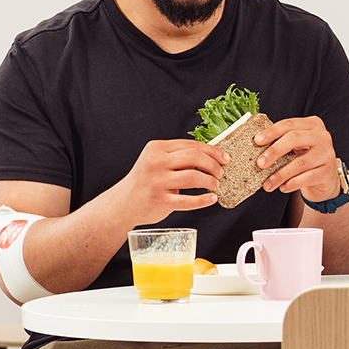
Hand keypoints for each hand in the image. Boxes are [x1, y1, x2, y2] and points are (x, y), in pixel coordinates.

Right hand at [109, 139, 226, 225]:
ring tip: (215, 185)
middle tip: (221, 173)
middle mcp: (155, 163)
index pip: (191, 145)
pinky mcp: (160, 201)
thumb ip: (178, 156)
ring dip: (210, 181)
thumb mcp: (157, 161)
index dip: (212, 151)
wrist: (124, 203)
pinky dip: (203, 200)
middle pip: (194, 157)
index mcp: (157, 148)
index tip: (224, 158)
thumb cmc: (146, 181)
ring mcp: (157, 182)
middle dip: (213, 165)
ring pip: (193, 177)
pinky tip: (212, 199)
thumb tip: (211, 155)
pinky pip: (187, 201)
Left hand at [253, 116, 339, 201]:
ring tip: (268, 184)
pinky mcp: (328, 172)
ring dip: (280, 174)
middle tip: (260, 163)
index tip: (257, 141)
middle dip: (274, 151)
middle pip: (294, 139)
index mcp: (312, 124)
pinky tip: (283, 188)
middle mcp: (322, 136)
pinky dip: (293, 184)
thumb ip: (281, 141)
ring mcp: (327, 154)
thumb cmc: (305, 157)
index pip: (289, 124)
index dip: (272, 132)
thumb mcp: (296, 146)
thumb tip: (256, 145)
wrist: (325, 176)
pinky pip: (307, 178)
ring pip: (300, 163)